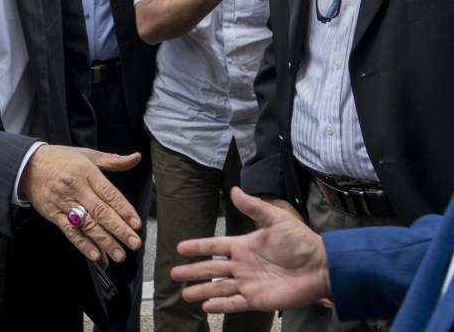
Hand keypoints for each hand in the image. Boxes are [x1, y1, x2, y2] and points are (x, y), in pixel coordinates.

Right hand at [19, 144, 141, 264]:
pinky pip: (70, 231)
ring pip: (87, 224)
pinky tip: (95, 255)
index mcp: (87, 172)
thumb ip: (113, 160)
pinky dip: (83, 244)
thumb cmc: (60, 159)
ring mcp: (64, 202)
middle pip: (100, 212)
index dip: (124, 210)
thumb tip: (136, 158)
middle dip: (119, 230)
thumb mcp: (87, 155)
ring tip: (119, 254)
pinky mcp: (54, 214)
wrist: (28, 165)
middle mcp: (76, 188)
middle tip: (134, 243)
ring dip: (104, 242)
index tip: (136, 224)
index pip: (109, 193)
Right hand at [171, 187, 330, 312]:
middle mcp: (241, 265)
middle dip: (192, 271)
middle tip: (174, 274)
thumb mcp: (276, 219)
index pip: (214, 246)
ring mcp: (248, 284)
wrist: (322, 266)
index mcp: (243, 246)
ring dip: (201, 291)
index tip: (180, 248)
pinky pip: (234, 303)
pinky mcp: (257, 300)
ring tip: (184, 294)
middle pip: (211, 269)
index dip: (197, 247)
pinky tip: (206, 308)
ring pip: (218, 288)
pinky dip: (220, 306)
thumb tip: (234, 189)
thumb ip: (254, 207)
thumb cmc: (300, 241)